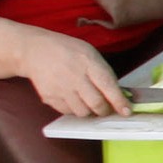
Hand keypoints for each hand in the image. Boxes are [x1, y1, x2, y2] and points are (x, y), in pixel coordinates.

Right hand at [12, 27, 129, 120]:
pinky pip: (68, 112)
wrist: (35, 51)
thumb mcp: (89, 54)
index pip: (108, 86)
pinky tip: (73, 98)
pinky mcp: (50, 98)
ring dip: (90, 110)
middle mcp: (74, 76)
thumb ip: (104, 73)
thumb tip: (120, 94)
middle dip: (105, 110)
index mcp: (88, 62)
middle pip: (97, 104)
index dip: (119, 102)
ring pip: (83, 112)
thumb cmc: (66, 51)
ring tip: (87, 100)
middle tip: (107, 107)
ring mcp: (60, 88)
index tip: (127, 111)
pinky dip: (74, 109)